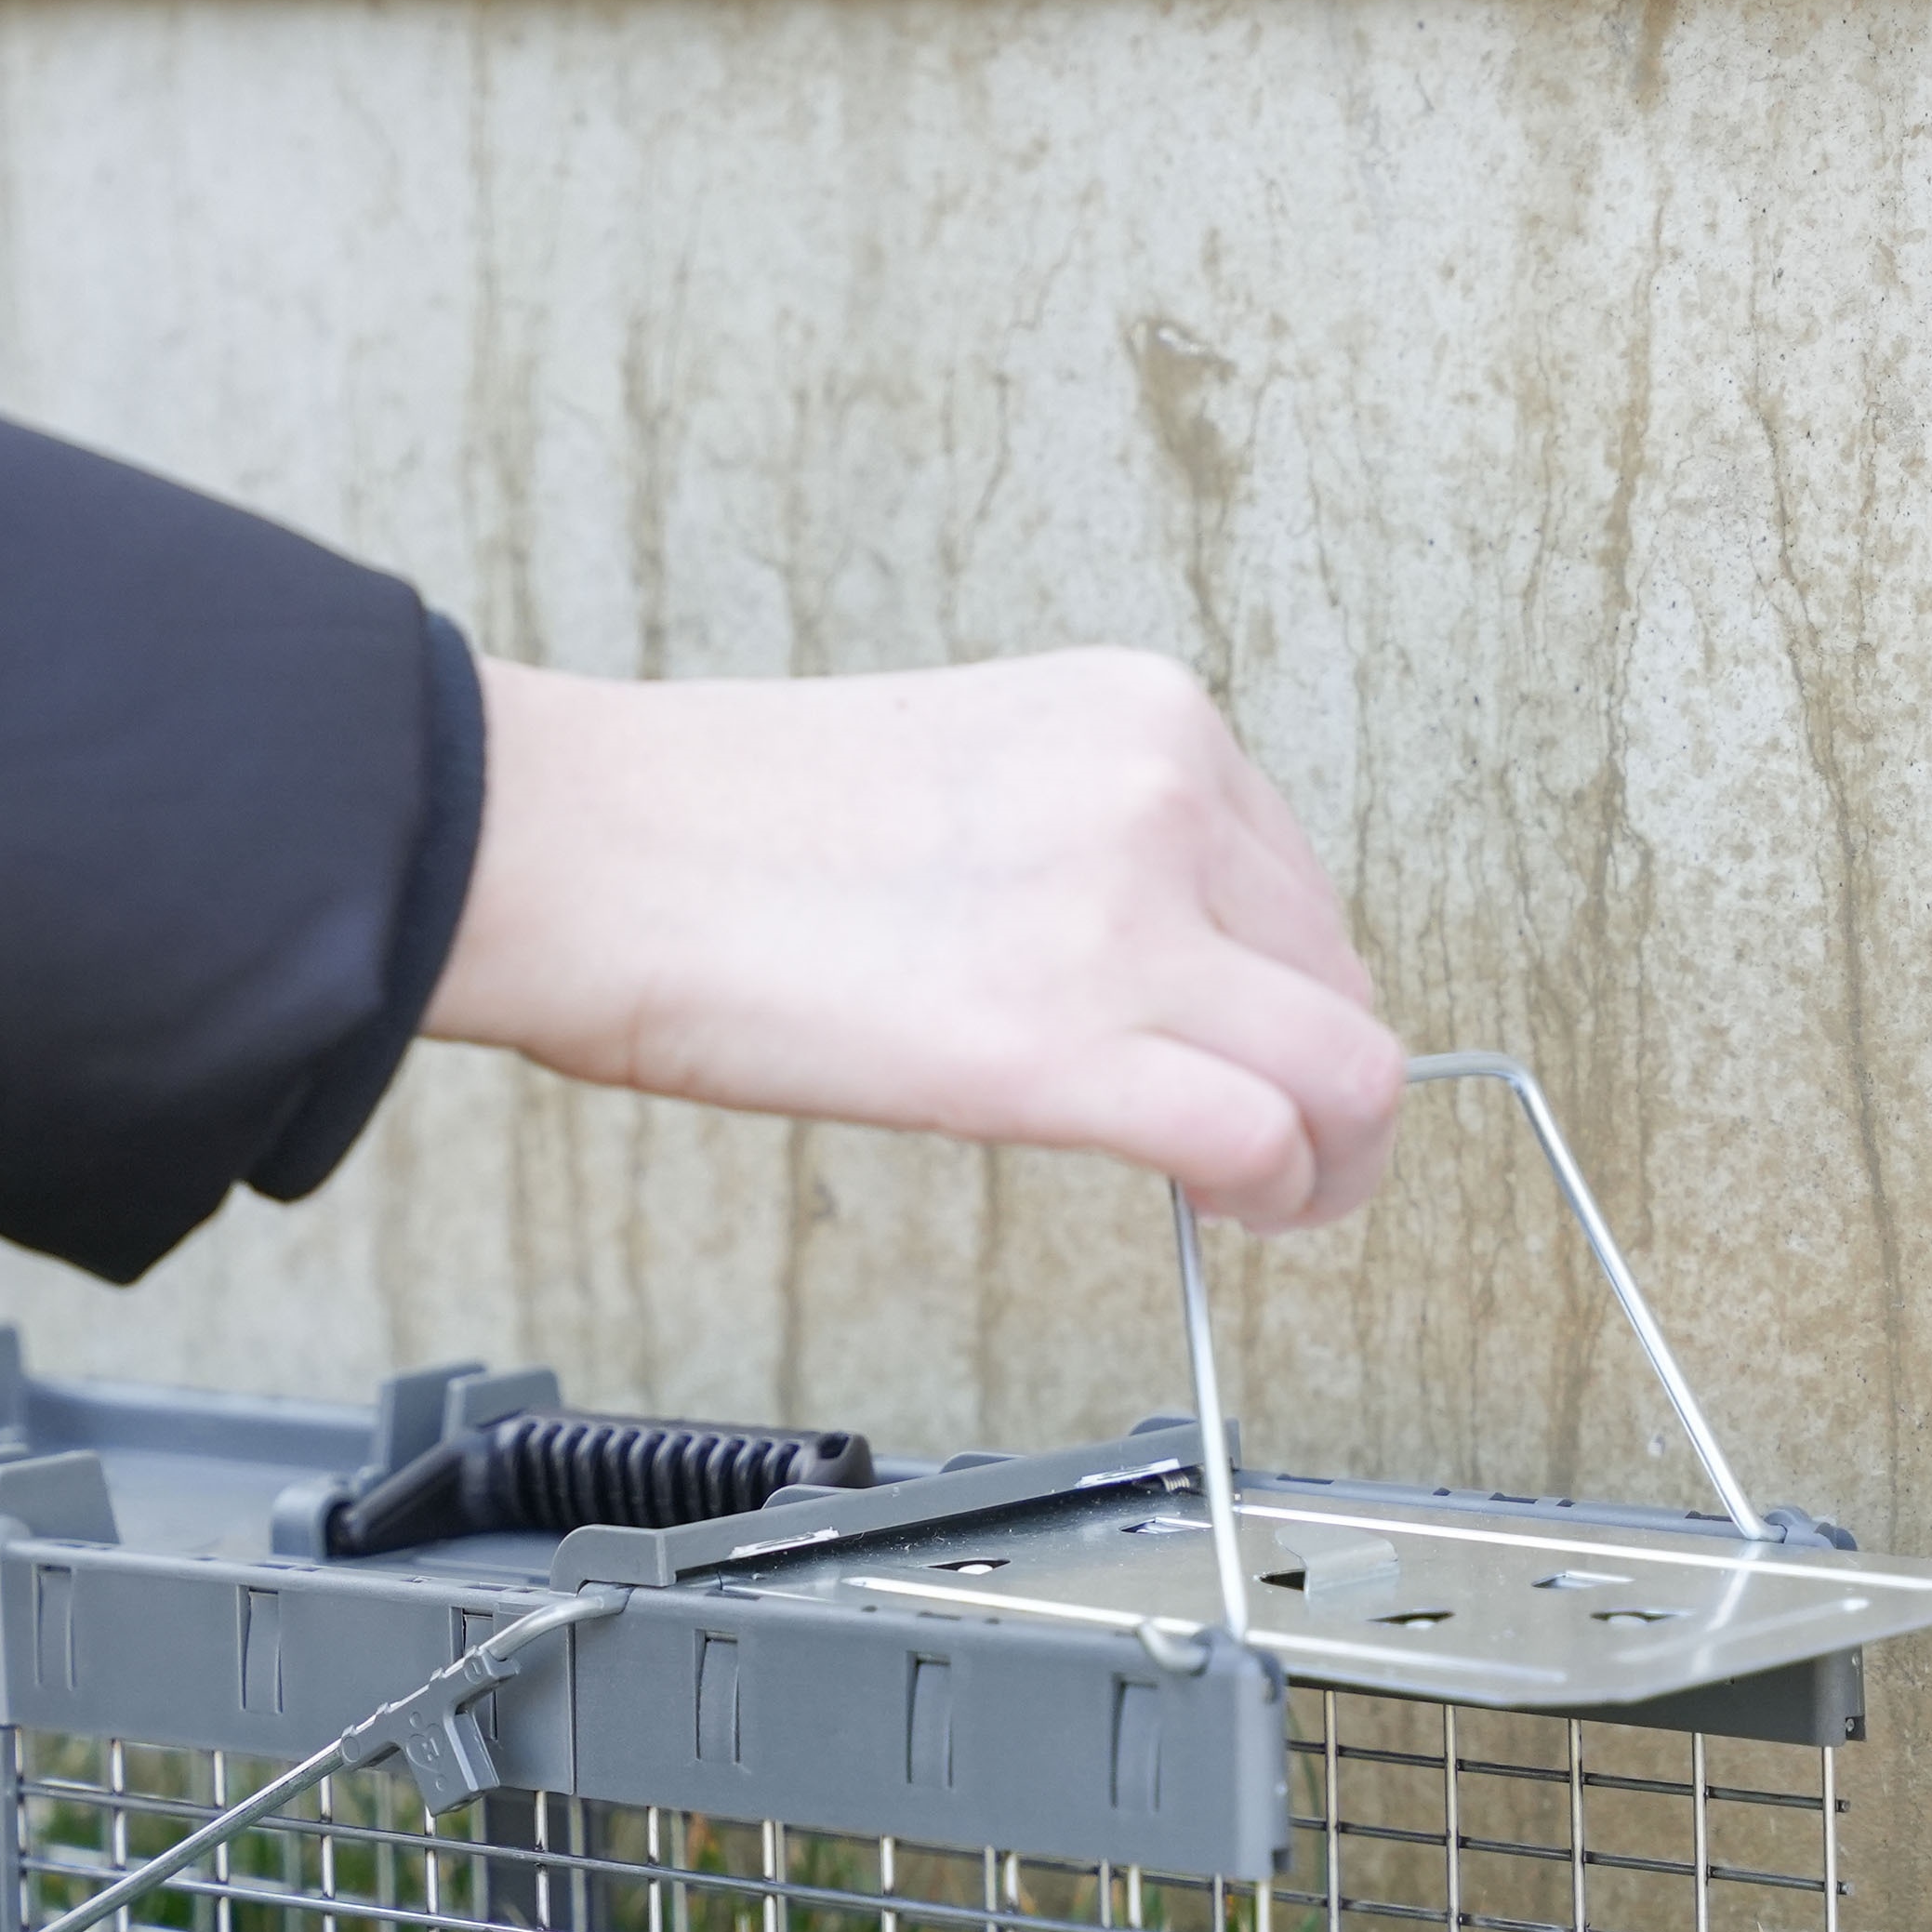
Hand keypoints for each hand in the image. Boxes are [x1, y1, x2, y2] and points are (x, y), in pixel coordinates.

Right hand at [429, 650, 1401, 1229]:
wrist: (587, 850)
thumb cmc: (711, 831)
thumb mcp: (956, 782)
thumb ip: (1078, 853)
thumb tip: (1132, 973)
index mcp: (1137, 715)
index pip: (1294, 881)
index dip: (1278, 993)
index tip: (1238, 1049)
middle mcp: (1165, 790)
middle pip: (1336, 975)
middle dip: (1313, 1078)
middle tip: (1259, 1153)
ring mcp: (1127, 911)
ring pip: (1344, 1065)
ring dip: (1324, 1155)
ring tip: (1266, 1199)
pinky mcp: (1066, 1042)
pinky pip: (1265, 1138)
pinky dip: (1284, 1196)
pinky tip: (1238, 1215)